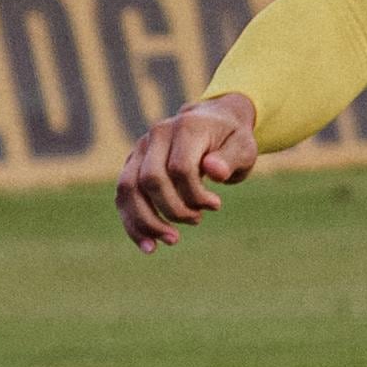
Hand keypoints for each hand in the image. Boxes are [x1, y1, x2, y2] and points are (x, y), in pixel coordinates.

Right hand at [116, 92, 258, 248]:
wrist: (212, 121)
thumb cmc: (231, 139)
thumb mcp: (244, 147)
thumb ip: (230, 159)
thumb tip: (214, 171)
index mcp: (186, 127)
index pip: (180, 168)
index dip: (196, 194)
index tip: (215, 205)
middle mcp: (157, 135)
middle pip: (150, 179)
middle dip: (173, 209)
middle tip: (197, 221)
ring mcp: (140, 149)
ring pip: (128, 189)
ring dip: (147, 221)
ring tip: (172, 240)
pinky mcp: (132, 164)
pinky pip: (123, 196)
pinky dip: (133, 223)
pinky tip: (149, 245)